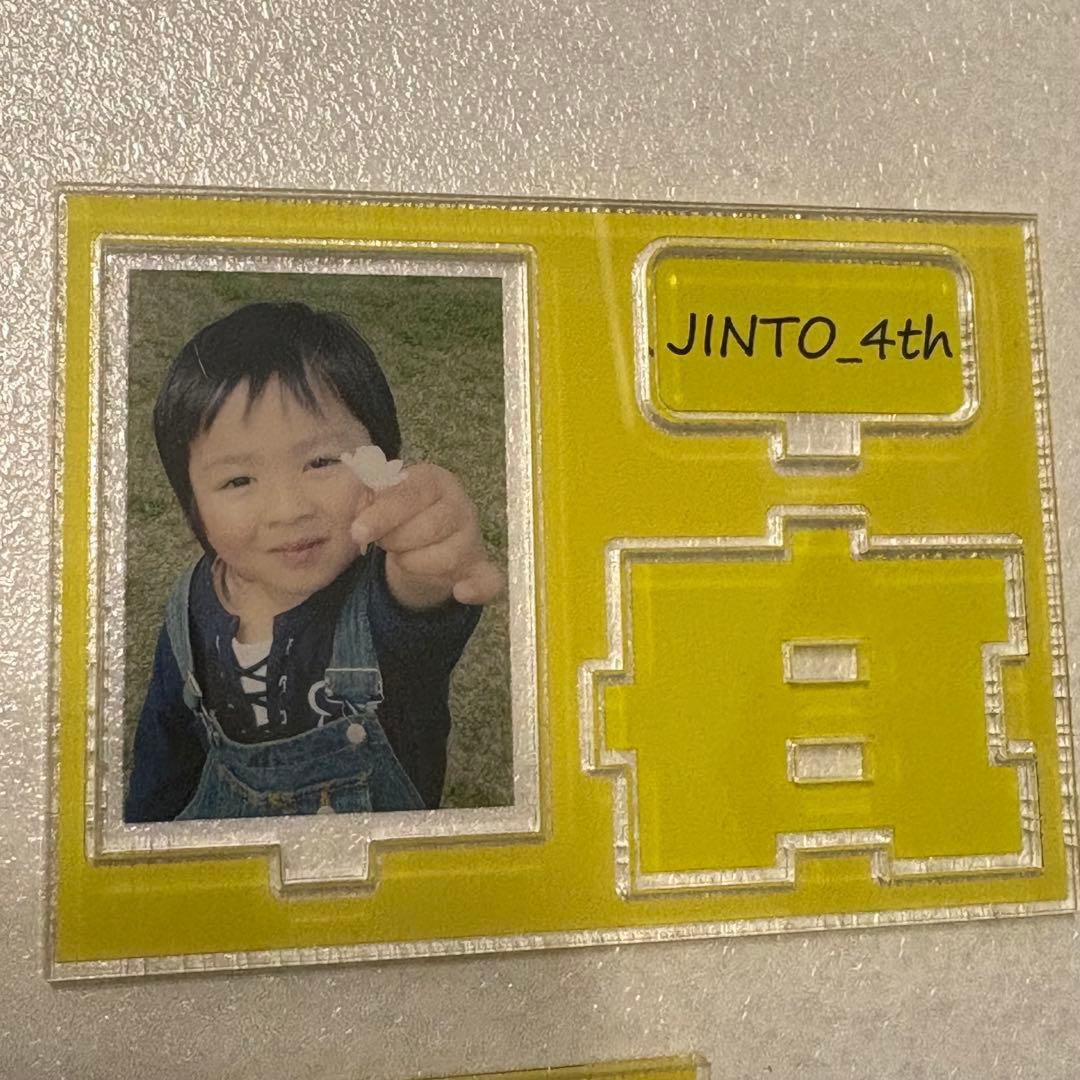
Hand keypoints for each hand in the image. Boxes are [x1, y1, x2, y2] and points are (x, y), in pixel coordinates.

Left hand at [350, 463, 504, 608]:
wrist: (423, 538)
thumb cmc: (400, 513)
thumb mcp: (379, 498)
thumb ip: (369, 500)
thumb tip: (362, 515)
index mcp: (434, 481)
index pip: (411, 494)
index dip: (383, 514)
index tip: (358, 532)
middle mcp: (460, 506)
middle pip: (430, 526)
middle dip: (396, 540)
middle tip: (384, 542)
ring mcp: (473, 538)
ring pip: (447, 557)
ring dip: (414, 563)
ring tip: (402, 556)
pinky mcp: (480, 568)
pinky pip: (488, 580)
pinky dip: (477, 588)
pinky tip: (460, 592)